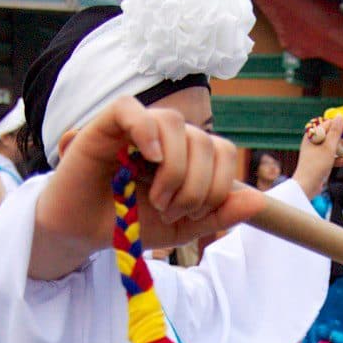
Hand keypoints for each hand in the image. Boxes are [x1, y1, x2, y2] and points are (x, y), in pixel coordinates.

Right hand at [33, 96, 262, 276]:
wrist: (84, 234)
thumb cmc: (129, 223)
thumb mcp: (182, 227)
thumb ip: (219, 215)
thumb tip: (258, 201)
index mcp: (187, 154)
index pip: (224, 151)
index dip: (220, 185)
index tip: (194, 215)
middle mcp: (165, 137)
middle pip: (203, 140)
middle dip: (196, 186)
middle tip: (171, 211)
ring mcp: (136, 128)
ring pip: (173, 122)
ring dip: (174, 169)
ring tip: (157, 199)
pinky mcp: (105, 126)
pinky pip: (130, 108)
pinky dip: (145, 129)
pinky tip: (148, 158)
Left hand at [294, 115, 342, 198]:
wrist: (306, 187)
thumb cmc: (315, 166)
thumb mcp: (328, 147)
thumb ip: (335, 132)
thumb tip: (339, 116)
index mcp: (313, 134)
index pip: (330, 124)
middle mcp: (314, 141)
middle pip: (333, 133)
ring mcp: (317, 152)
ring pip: (335, 145)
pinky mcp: (320, 162)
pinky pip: (333, 157)